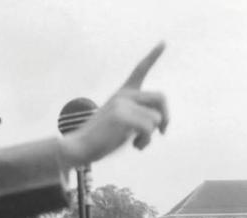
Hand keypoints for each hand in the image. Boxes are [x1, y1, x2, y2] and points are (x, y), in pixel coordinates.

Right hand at [59, 42, 167, 167]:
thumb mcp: (122, 123)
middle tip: (162, 131)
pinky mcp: (122, 116)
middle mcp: (123, 95)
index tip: (163, 42)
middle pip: (161, 97)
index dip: (153, 56)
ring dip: (150, 136)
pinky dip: (145, 141)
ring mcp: (122, 104)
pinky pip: (149, 129)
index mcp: (122, 94)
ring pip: (156, 118)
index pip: (140, 70)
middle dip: (166, 116)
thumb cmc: (101, 138)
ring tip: (136, 143)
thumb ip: (139, 116)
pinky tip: (134, 146)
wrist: (80, 146)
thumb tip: (162, 123)